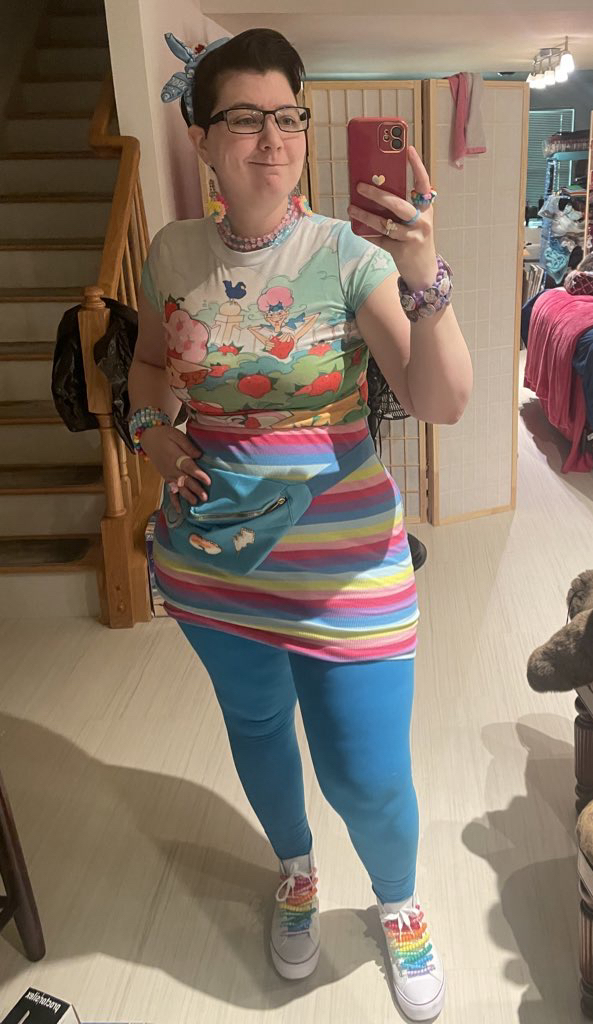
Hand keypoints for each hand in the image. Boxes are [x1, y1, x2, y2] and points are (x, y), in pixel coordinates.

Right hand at [140, 425, 210, 511]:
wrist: (149, 438)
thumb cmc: (165, 435)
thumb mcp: (177, 435)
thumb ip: (188, 445)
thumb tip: (199, 455)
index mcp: (175, 457)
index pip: (189, 467)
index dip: (198, 474)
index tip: (208, 481)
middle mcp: (171, 468)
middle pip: (185, 480)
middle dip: (195, 489)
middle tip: (205, 497)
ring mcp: (168, 474)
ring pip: (179, 487)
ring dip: (187, 495)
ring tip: (195, 503)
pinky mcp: (166, 478)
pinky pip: (170, 491)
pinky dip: (174, 501)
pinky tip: (179, 510)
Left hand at [348, 145, 437, 291]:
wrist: (424, 271)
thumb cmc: (416, 238)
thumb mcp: (416, 220)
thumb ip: (402, 205)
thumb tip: (376, 186)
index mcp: (426, 209)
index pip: (423, 183)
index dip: (417, 166)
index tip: (408, 149)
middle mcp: (422, 221)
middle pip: (398, 204)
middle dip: (378, 194)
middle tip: (360, 186)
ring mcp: (411, 237)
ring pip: (385, 223)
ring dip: (365, 215)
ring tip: (351, 208)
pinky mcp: (401, 251)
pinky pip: (379, 239)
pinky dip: (367, 233)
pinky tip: (356, 227)